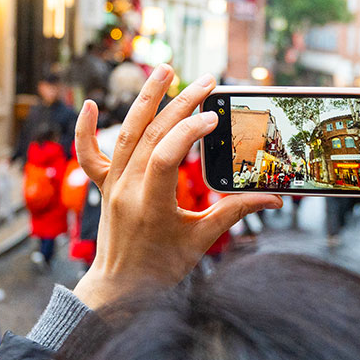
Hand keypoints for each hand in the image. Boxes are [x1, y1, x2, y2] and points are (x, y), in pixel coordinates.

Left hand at [72, 64, 281, 308]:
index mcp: (150, 204)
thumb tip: (273, 197)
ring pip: (126, 134)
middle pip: (150, 135)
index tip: (215, 118)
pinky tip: (89, 104)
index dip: (189, 132)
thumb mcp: (201, 240)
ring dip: (146, 99)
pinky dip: (85, 130)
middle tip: (206, 81)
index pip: (165, 156)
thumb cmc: (162, 268)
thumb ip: (235, 212)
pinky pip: (89, 154)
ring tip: (166, 70)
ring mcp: (112, 185)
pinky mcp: (104, 186)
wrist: (120, 289)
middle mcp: (126, 189)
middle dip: (180, 104)